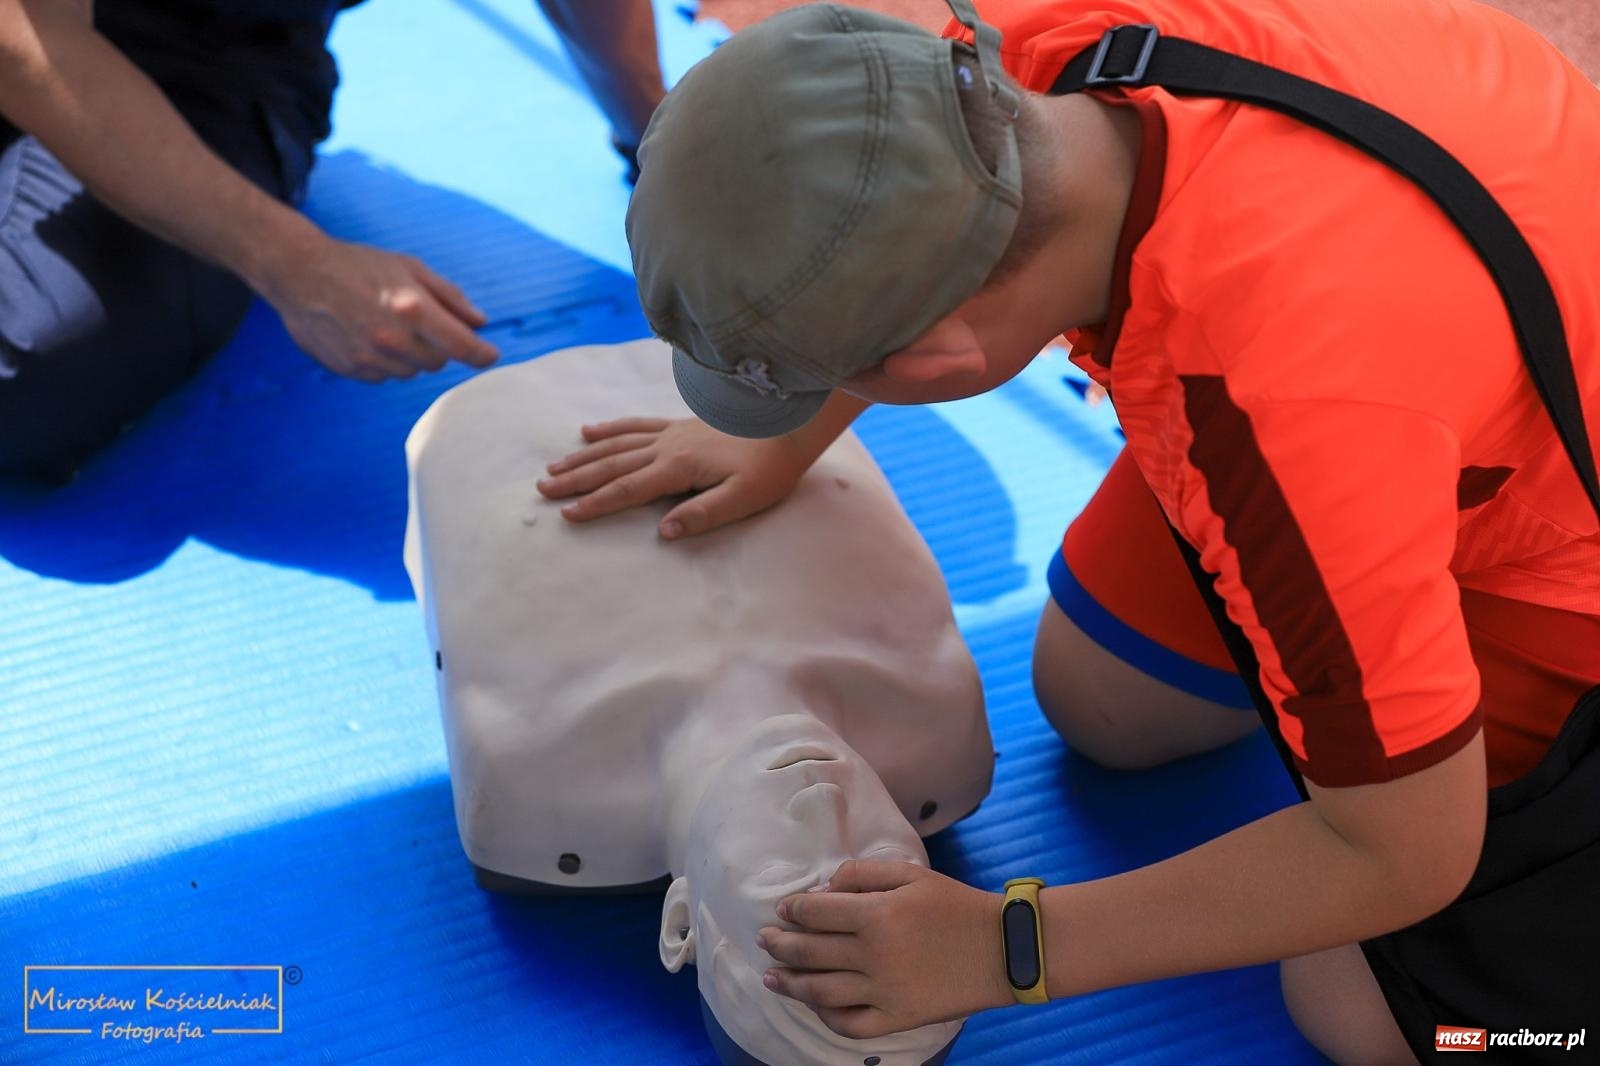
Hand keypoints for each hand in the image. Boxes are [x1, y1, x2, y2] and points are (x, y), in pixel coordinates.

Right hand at [258, 233, 498, 381]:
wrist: (299, 273)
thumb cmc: (360, 265)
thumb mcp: (410, 267)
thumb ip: (450, 296)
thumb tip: (480, 323)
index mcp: (413, 308)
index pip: (462, 346)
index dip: (482, 354)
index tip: (490, 355)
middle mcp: (393, 337)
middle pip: (438, 362)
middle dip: (439, 346)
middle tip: (421, 324)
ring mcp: (370, 357)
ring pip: (411, 372)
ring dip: (410, 355)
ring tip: (388, 325)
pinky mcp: (351, 368)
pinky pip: (384, 376)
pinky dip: (385, 362)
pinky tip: (368, 336)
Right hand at [536, 417, 810, 538]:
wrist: (788, 422)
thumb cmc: (770, 467)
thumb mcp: (744, 499)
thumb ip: (704, 514)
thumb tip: (665, 531)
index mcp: (679, 468)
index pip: (628, 489)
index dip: (596, 503)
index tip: (567, 514)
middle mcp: (668, 446)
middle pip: (612, 465)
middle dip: (576, 478)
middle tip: (543, 488)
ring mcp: (672, 432)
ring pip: (617, 444)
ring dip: (584, 456)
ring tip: (555, 465)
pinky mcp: (680, 424)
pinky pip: (636, 424)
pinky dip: (611, 428)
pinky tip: (590, 431)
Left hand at [757, 860, 1013, 1039]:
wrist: (1001, 948)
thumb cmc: (955, 904)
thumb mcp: (911, 873)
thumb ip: (862, 874)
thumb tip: (824, 889)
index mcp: (876, 915)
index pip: (816, 913)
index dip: (792, 910)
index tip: (781, 909)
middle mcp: (873, 956)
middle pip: (810, 952)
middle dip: (780, 944)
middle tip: (764, 939)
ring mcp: (884, 992)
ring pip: (820, 992)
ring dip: (789, 983)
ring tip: (771, 977)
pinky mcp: (897, 1019)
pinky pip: (849, 1023)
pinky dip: (825, 1014)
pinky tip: (813, 1003)